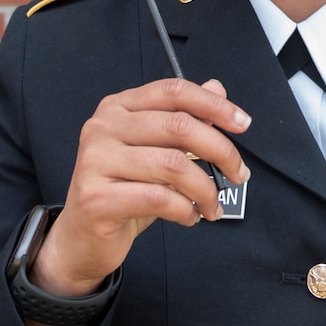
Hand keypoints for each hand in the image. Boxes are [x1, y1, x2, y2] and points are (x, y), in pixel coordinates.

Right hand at [29, 77, 250, 298]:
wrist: (82, 237)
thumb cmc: (122, 191)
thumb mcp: (155, 151)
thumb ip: (183, 119)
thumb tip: (217, 88)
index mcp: (117, 108)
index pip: (172, 91)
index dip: (213, 105)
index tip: (242, 123)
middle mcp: (102, 127)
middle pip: (178, 125)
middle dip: (221, 150)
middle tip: (238, 174)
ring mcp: (95, 161)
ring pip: (172, 165)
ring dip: (206, 189)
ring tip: (212, 205)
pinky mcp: (96, 198)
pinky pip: (158, 199)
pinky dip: (185, 210)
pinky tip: (189, 216)